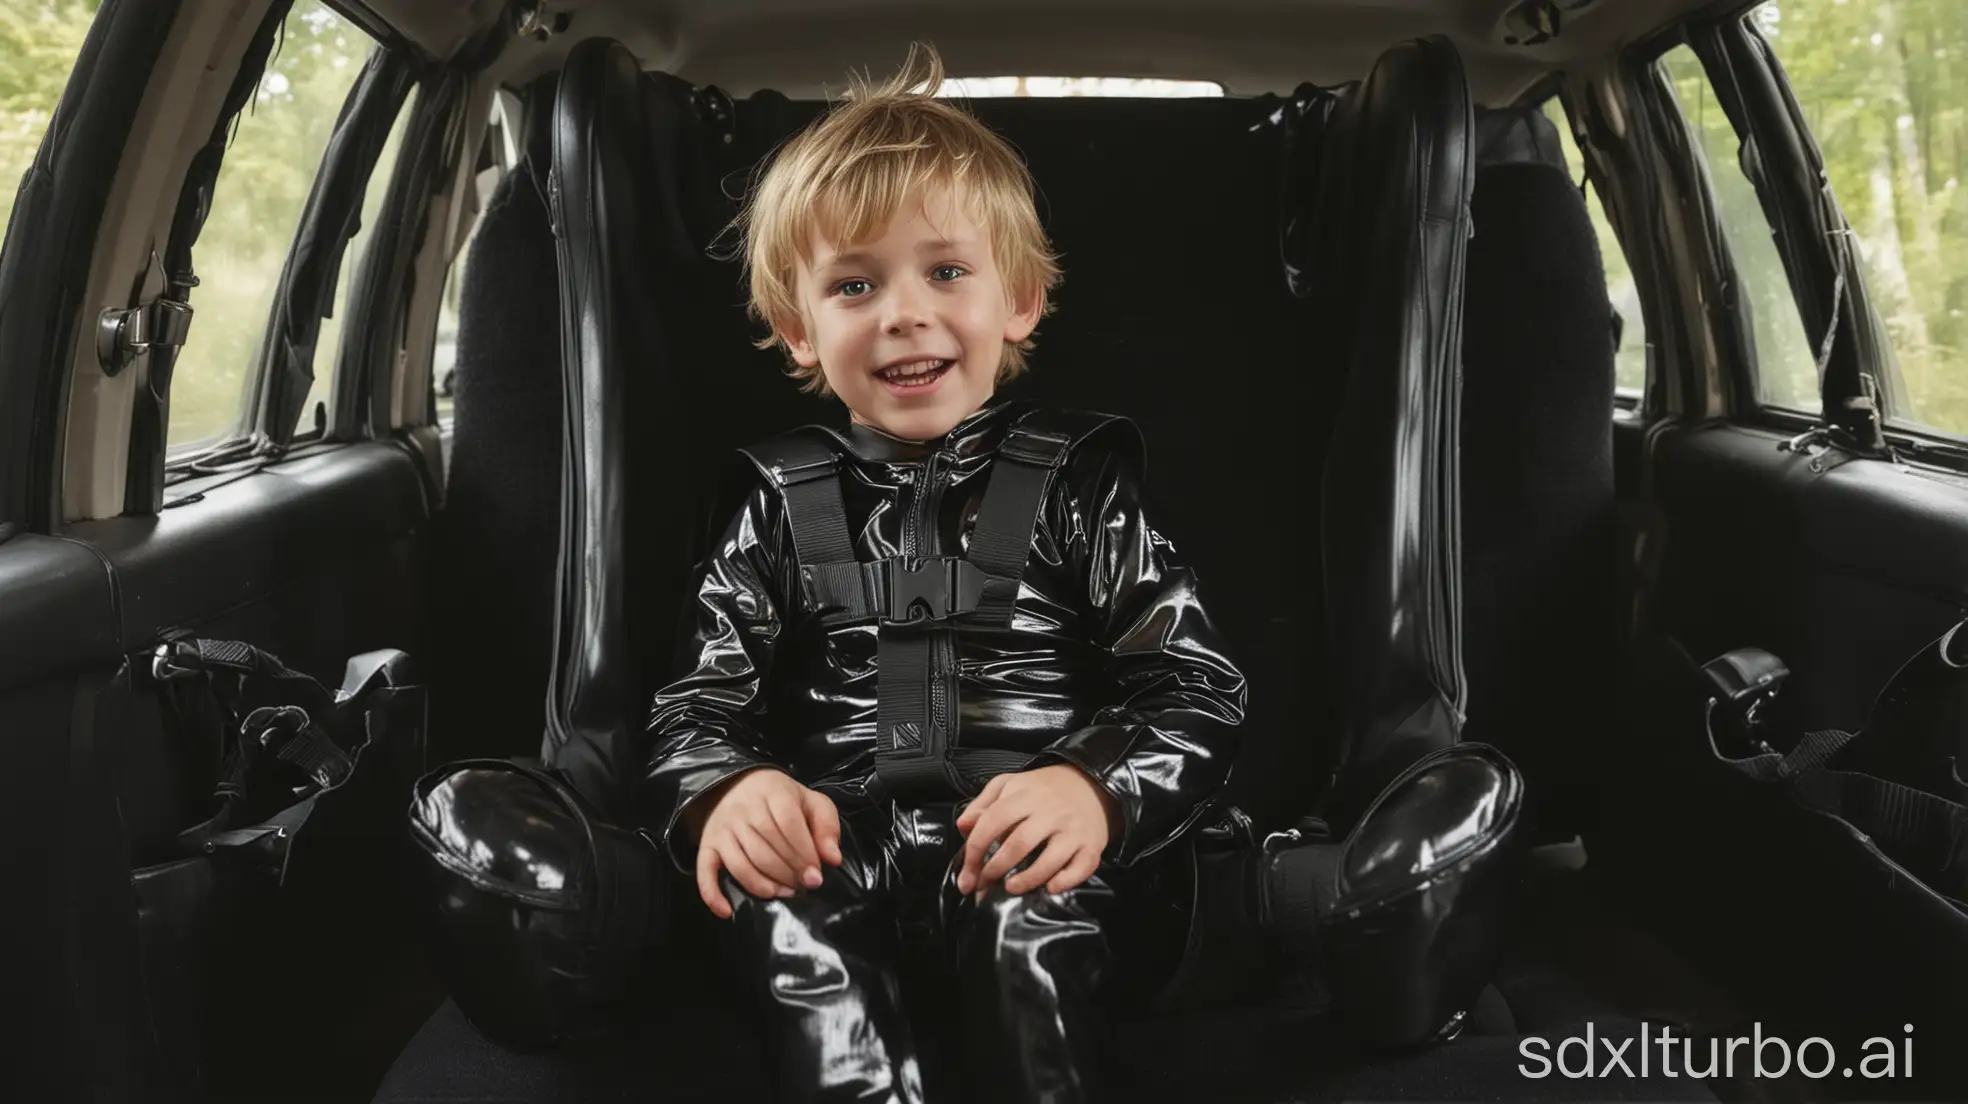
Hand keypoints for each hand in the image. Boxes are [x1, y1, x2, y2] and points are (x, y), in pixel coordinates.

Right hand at [689, 768, 842, 918]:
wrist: (736, 785)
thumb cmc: (780, 798)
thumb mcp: (810, 801)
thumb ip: (826, 826)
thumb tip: (833, 858)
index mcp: (772, 792)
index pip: (788, 826)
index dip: (803, 855)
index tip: (816, 876)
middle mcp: (742, 810)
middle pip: (765, 849)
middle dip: (788, 873)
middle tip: (803, 885)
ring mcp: (722, 829)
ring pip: (741, 865)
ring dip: (764, 886)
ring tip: (784, 892)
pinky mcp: (707, 846)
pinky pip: (705, 872)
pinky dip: (713, 895)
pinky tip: (727, 911)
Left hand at [955, 764, 1118, 897]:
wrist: (1091, 783)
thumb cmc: (1045, 790)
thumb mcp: (1010, 785)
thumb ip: (982, 804)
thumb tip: (963, 826)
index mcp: (1025, 794)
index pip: (992, 822)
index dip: (974, 851)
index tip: (966, 874)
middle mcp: (1050, 811)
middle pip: (1017, 844)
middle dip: (994, 870)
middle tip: (983, 885)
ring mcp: (1072, 829)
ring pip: (1048, 860)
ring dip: (1026, 880)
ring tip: (1011, 887)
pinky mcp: (1091, 845)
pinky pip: (1079, 868)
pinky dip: (1063, 882)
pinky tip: (1049, 887)